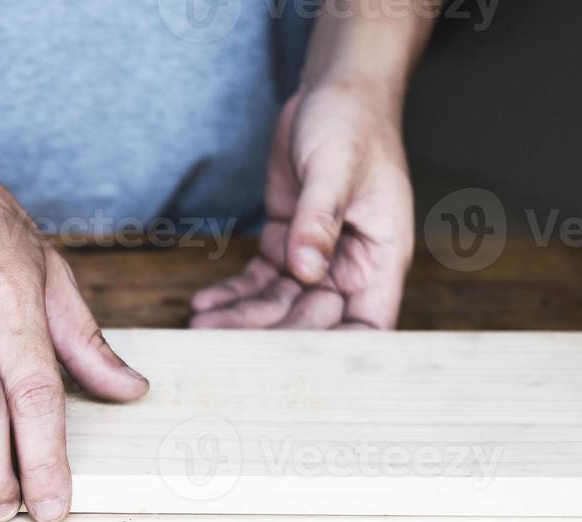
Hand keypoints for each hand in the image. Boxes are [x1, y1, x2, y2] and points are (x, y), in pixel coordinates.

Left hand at [190, 80, 413, 329]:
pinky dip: (232, 294)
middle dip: (269, 335)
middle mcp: (350, 266)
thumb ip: (319, 219)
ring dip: (240, 318)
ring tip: (200, 326)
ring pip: (278, 305)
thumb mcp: (337, 168)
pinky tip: (203, 303)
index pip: (366, 325)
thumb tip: (308, 267)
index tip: (294, 369)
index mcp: (380, 257)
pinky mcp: (287, 245)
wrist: (334, 92)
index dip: (337, 353)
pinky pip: (258, 281)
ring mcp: (316, 258)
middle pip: (311, 321)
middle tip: (222, 343)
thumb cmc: (353, 123)